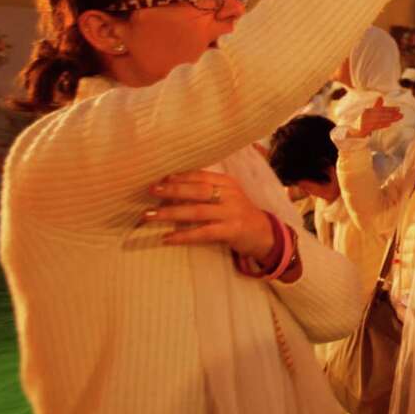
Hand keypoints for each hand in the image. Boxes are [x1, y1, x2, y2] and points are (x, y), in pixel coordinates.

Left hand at [145, 170, 274, 258]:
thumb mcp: (227, 196)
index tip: (160, 179)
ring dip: (170, 213)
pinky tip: (167, 238)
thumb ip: (206, 191)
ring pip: (196, 211)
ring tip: (149, 215)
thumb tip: (170, 188)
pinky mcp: (231, 231)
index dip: (179, 177)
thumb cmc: (238, 213)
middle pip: (197, 190)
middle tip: (151, 191)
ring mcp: (231, 213)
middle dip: (172, 190)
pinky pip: (203, 233)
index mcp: (227, 182)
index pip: (200, 176)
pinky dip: (183, 235)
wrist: (265, 233)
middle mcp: (230, 195)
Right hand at [355, 97, 404, 138]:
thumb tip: (381, 97)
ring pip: (381, 120)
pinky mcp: (365, 128)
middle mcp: (367, 115)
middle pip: (382, 114)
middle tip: (401, 114)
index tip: (399, 108)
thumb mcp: (369, 112)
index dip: (390, 109)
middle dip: (393, 114)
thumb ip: (376, 106)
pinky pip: (376, 126)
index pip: (382, 109)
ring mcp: (366, 121)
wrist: (352, 131)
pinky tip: (389, 124)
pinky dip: (383, 125)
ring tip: (398, 119)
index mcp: (369, 110)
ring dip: (390, 119)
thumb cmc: (362, 121)